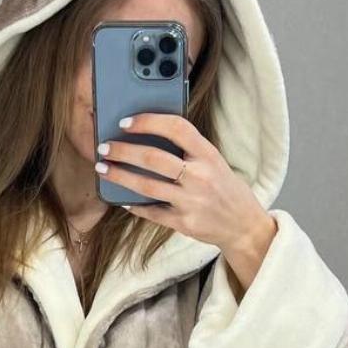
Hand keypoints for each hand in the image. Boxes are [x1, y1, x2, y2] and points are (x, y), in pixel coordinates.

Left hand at [95, 112, 273, 253]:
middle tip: (104, 147)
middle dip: (123, 151)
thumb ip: (188, 150)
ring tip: (103, 169)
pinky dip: (133, 205)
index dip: (148, 121)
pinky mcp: (184, 223)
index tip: (125, 122)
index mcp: (208, 154)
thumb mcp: (214, 162)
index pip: (176, 128)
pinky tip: (120, 198)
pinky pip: (151, 212)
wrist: (244, 226)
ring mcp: (191, 201)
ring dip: (119, 176)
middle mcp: (200, 176)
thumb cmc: (225, 188)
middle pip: (153, 158)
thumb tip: (148, 136)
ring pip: (146, 185)